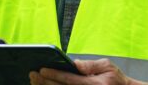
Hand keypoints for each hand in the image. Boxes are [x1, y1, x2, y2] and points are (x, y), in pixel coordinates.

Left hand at [29, 59, 143, 84]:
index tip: (42, 70)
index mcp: (93, 84)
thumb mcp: (107, 67)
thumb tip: (74, 63)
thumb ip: (90, 65)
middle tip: (32, 75)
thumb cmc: (115, 80)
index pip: (69, 80)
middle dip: (44, 83)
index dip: (54, 75)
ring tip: (34, 82)